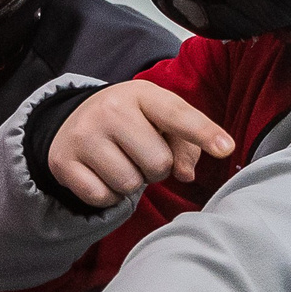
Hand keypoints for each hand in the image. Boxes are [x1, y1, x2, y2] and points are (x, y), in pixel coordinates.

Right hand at [47, 81, 234, 208]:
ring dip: (132, 182)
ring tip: (122, 163)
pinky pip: (102, 197)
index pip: (177, 115)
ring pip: (129, 184)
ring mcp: (83, 135)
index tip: (226, 149)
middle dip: (157, 168)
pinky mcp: (64, 162)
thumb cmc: (130, 123)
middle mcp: (109, 109)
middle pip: (158, 163)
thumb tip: (185, 175)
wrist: (72, 121)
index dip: (204, 133)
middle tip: (141, 154)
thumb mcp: (158, 120)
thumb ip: (185, 144)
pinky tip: (103, 175)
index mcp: (140, 93)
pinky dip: (109, 195)